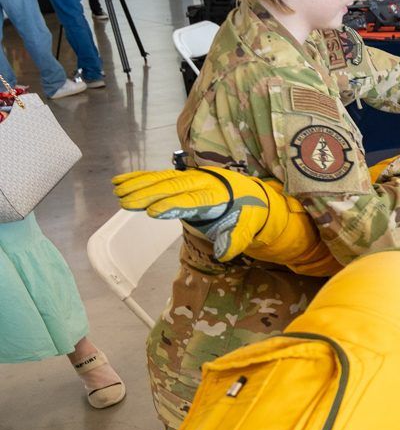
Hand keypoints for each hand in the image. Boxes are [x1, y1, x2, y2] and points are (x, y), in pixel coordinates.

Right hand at [112, 167, 269, 261]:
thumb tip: (224, 253)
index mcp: (218, 195)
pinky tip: (119, 181)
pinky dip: (139, 177)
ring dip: (139, 185)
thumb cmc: (247, 213)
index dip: (174, 205)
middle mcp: (202, 182)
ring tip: (118, 192)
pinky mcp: (181, 178)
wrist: (252, 195)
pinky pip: (158, 176)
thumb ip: (235, 239)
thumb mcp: (247, 228)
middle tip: (127, 202)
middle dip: (149, 194)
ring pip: (162, 179)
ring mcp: (190, 178)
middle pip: (173, 187)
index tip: (154, 212)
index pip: (194, 200)